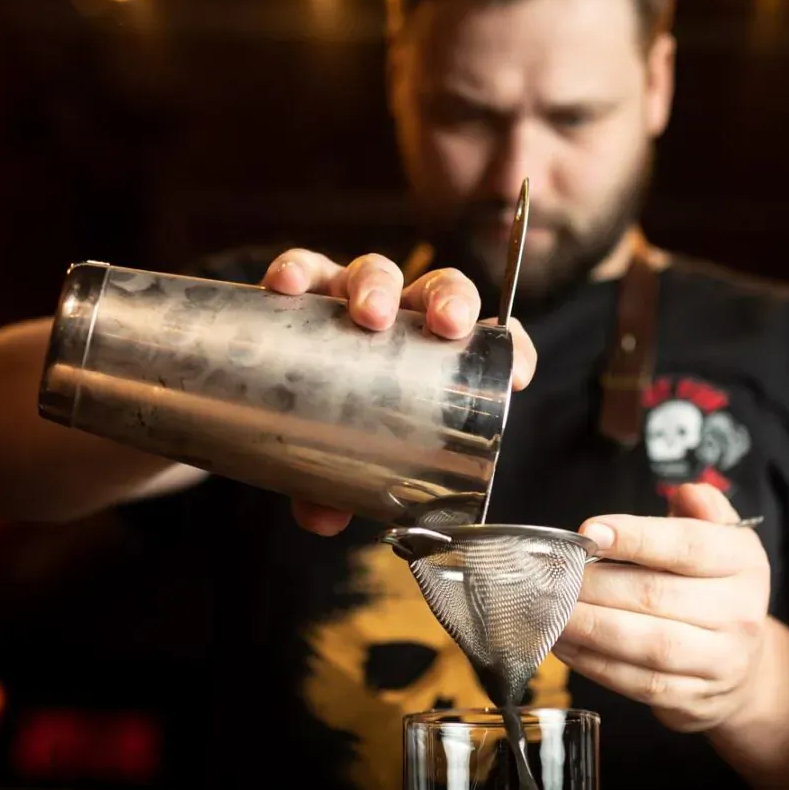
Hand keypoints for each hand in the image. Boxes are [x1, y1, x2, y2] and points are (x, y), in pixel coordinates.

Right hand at [260, 248, 537, 534]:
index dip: (513, 350)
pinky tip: (289, 286)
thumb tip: (323, 519)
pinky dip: (299, 269)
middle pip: (439, 289)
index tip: (518, 378)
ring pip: (376, 271)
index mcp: (434, 356)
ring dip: (377, 284)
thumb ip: (339, 490)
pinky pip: (305, 269)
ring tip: (367, 314)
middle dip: (449, 300)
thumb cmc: (333, 427)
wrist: (270, 393)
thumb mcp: (347, 464)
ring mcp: (353, 298)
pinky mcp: (305, 290)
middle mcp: (401, 319)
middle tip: (445, 326)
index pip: (488, 340)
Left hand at [553, 483, 771, 733]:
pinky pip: (638, 682)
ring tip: (549, 611)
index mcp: (743, 563)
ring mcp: (720, 660)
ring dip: (588, 626)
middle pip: (656, 595)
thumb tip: (685, 493)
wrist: (743, 666)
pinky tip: (565, 644)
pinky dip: (594, 663)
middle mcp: (739, 612)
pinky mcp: (693, 698)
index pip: (689, 545)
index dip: (636, 537)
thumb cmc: (712, 590)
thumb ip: (702, 508)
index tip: (589, 531)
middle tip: (552, 575)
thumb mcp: (720, 540)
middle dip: (594, 584)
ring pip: (647, 644)